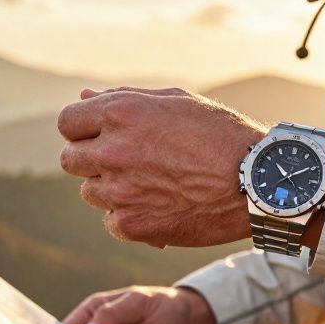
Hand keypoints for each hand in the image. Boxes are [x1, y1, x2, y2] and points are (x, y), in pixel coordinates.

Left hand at [57, 87, 264, 247]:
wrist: (256, 183)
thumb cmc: (220, 135)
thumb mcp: (176, 103)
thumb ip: (123, 99)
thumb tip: (84, 98)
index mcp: (120, 113)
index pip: (68, 123)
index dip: (83, 130)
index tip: (101, 137)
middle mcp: (113, 150)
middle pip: (71, 160)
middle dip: (92, 160)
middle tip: (129, 163)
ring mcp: (119, 191)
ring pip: (91, 193)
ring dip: (112, 189)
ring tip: (154, 184)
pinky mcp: (131, 225)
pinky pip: (112, 221)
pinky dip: (130, 217)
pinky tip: (161, 206)